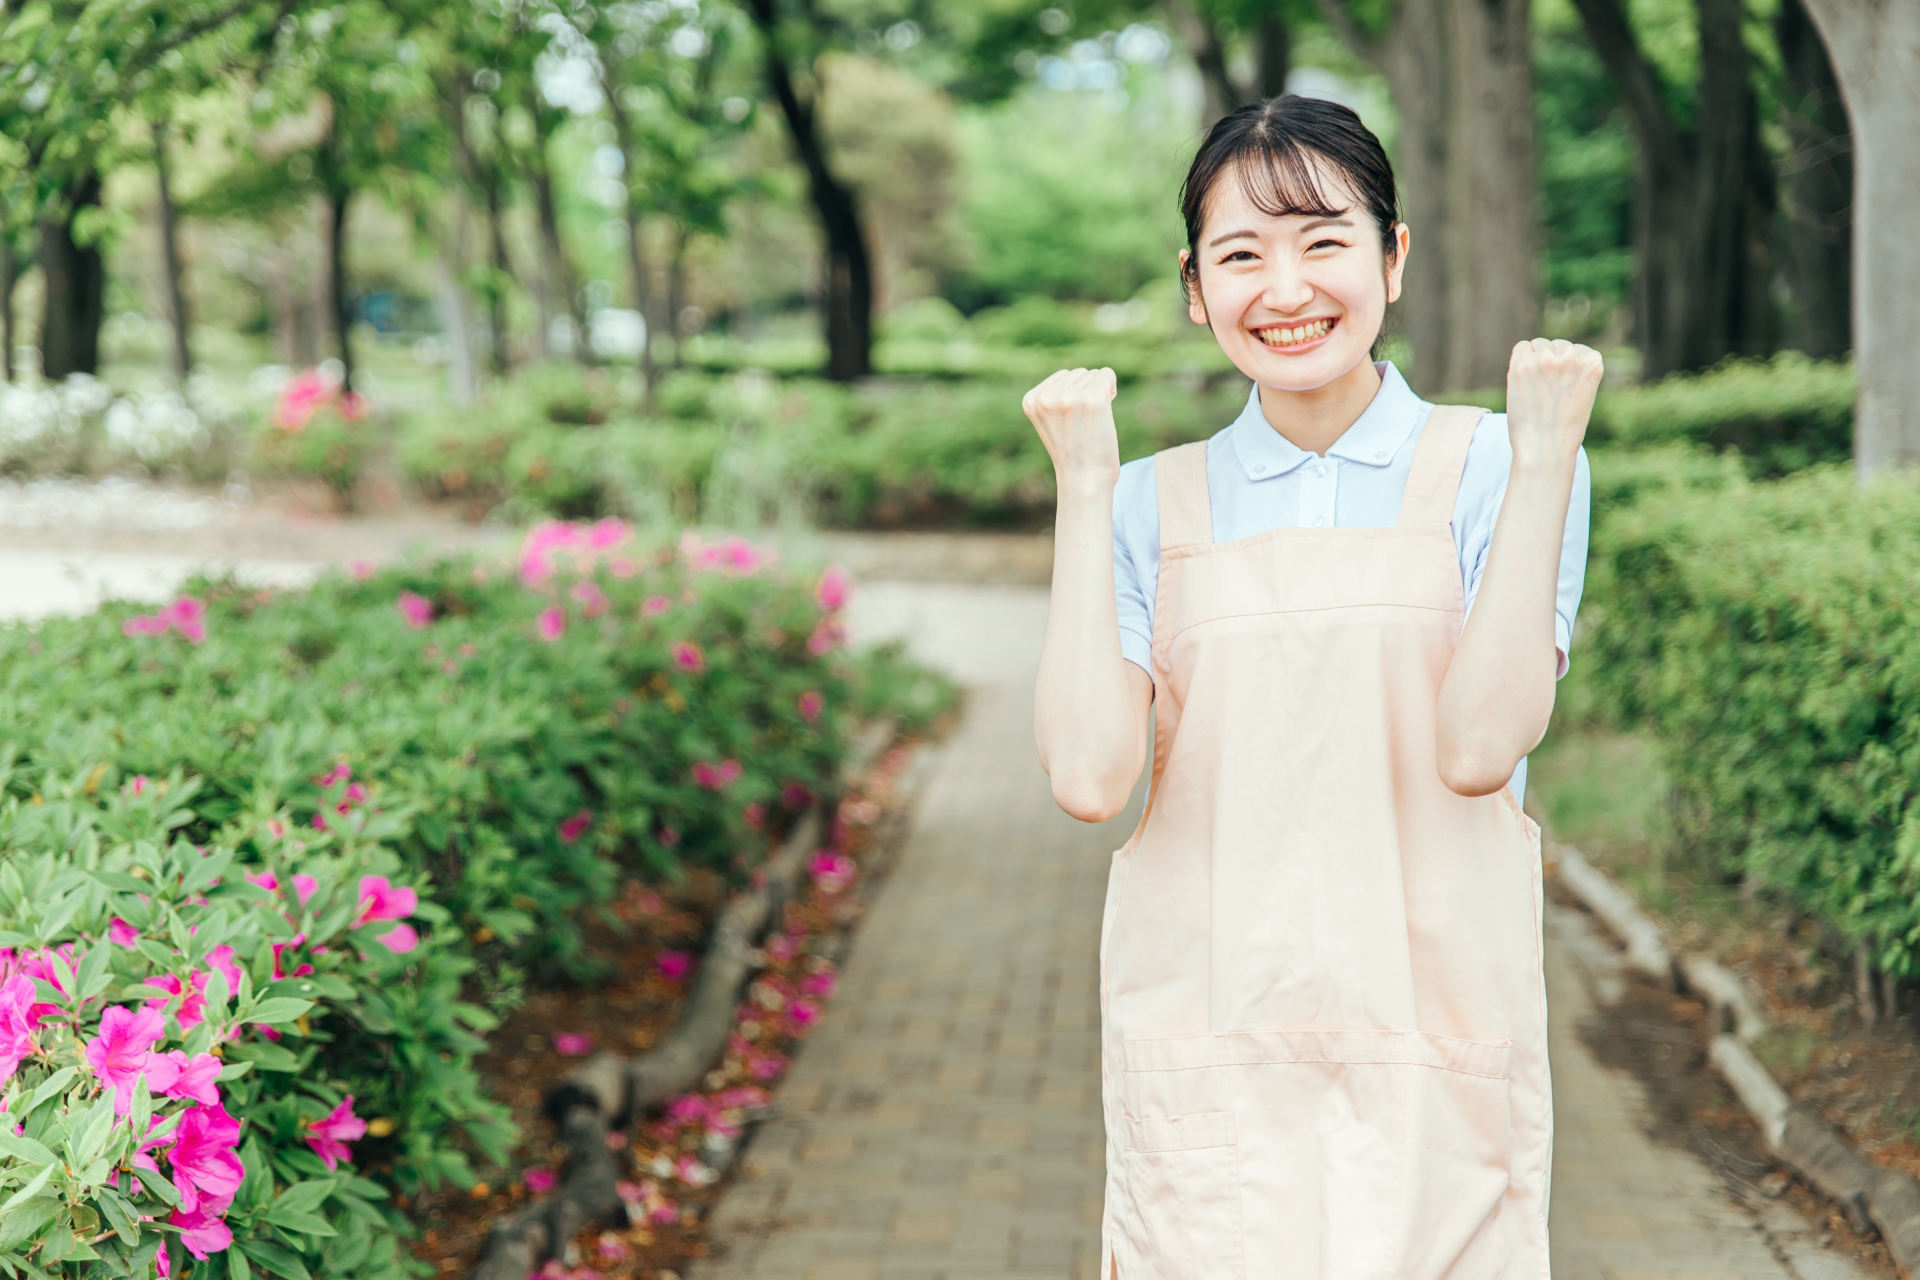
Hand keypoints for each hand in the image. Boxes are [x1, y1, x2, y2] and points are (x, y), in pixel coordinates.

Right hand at [1023, 367, 1119, 488]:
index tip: (1071, 421)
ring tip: (1092, 422)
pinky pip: (1107, 375)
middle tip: (1084, 424)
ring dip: (1100, 393)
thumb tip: (1074, 374)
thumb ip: (1053, 397)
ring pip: (1095, 374)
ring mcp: (1069, 398)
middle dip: (1087, 392)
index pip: (1064, 375)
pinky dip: (1111, 390)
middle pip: (1079, 373)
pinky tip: (1105, 413)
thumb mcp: (1050, 422)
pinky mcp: (1092, 400)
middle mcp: (1047, 397)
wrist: (1084, 479)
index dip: (1074, 395)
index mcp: (1031, 400)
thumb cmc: (1073, 452)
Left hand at [1505, 338, 1602, 466]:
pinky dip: (1520, 361)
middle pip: (1554, 344)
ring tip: (1537, 389)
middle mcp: (1571, 356)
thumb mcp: (1582, 392)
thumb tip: (1550, 349)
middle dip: (1548, 363)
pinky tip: (1524, 382)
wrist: (1546, 446)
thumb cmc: (1563, 426)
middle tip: (1547, 393)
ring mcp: (1546, 358)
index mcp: (1593, 361)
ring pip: (1537, 344)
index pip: (1574, 348)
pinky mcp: (1523, 364)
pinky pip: (1521, 347)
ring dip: (1533, 361)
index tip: (1563, 389)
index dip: (1564, 369)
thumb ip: (1573, 368)